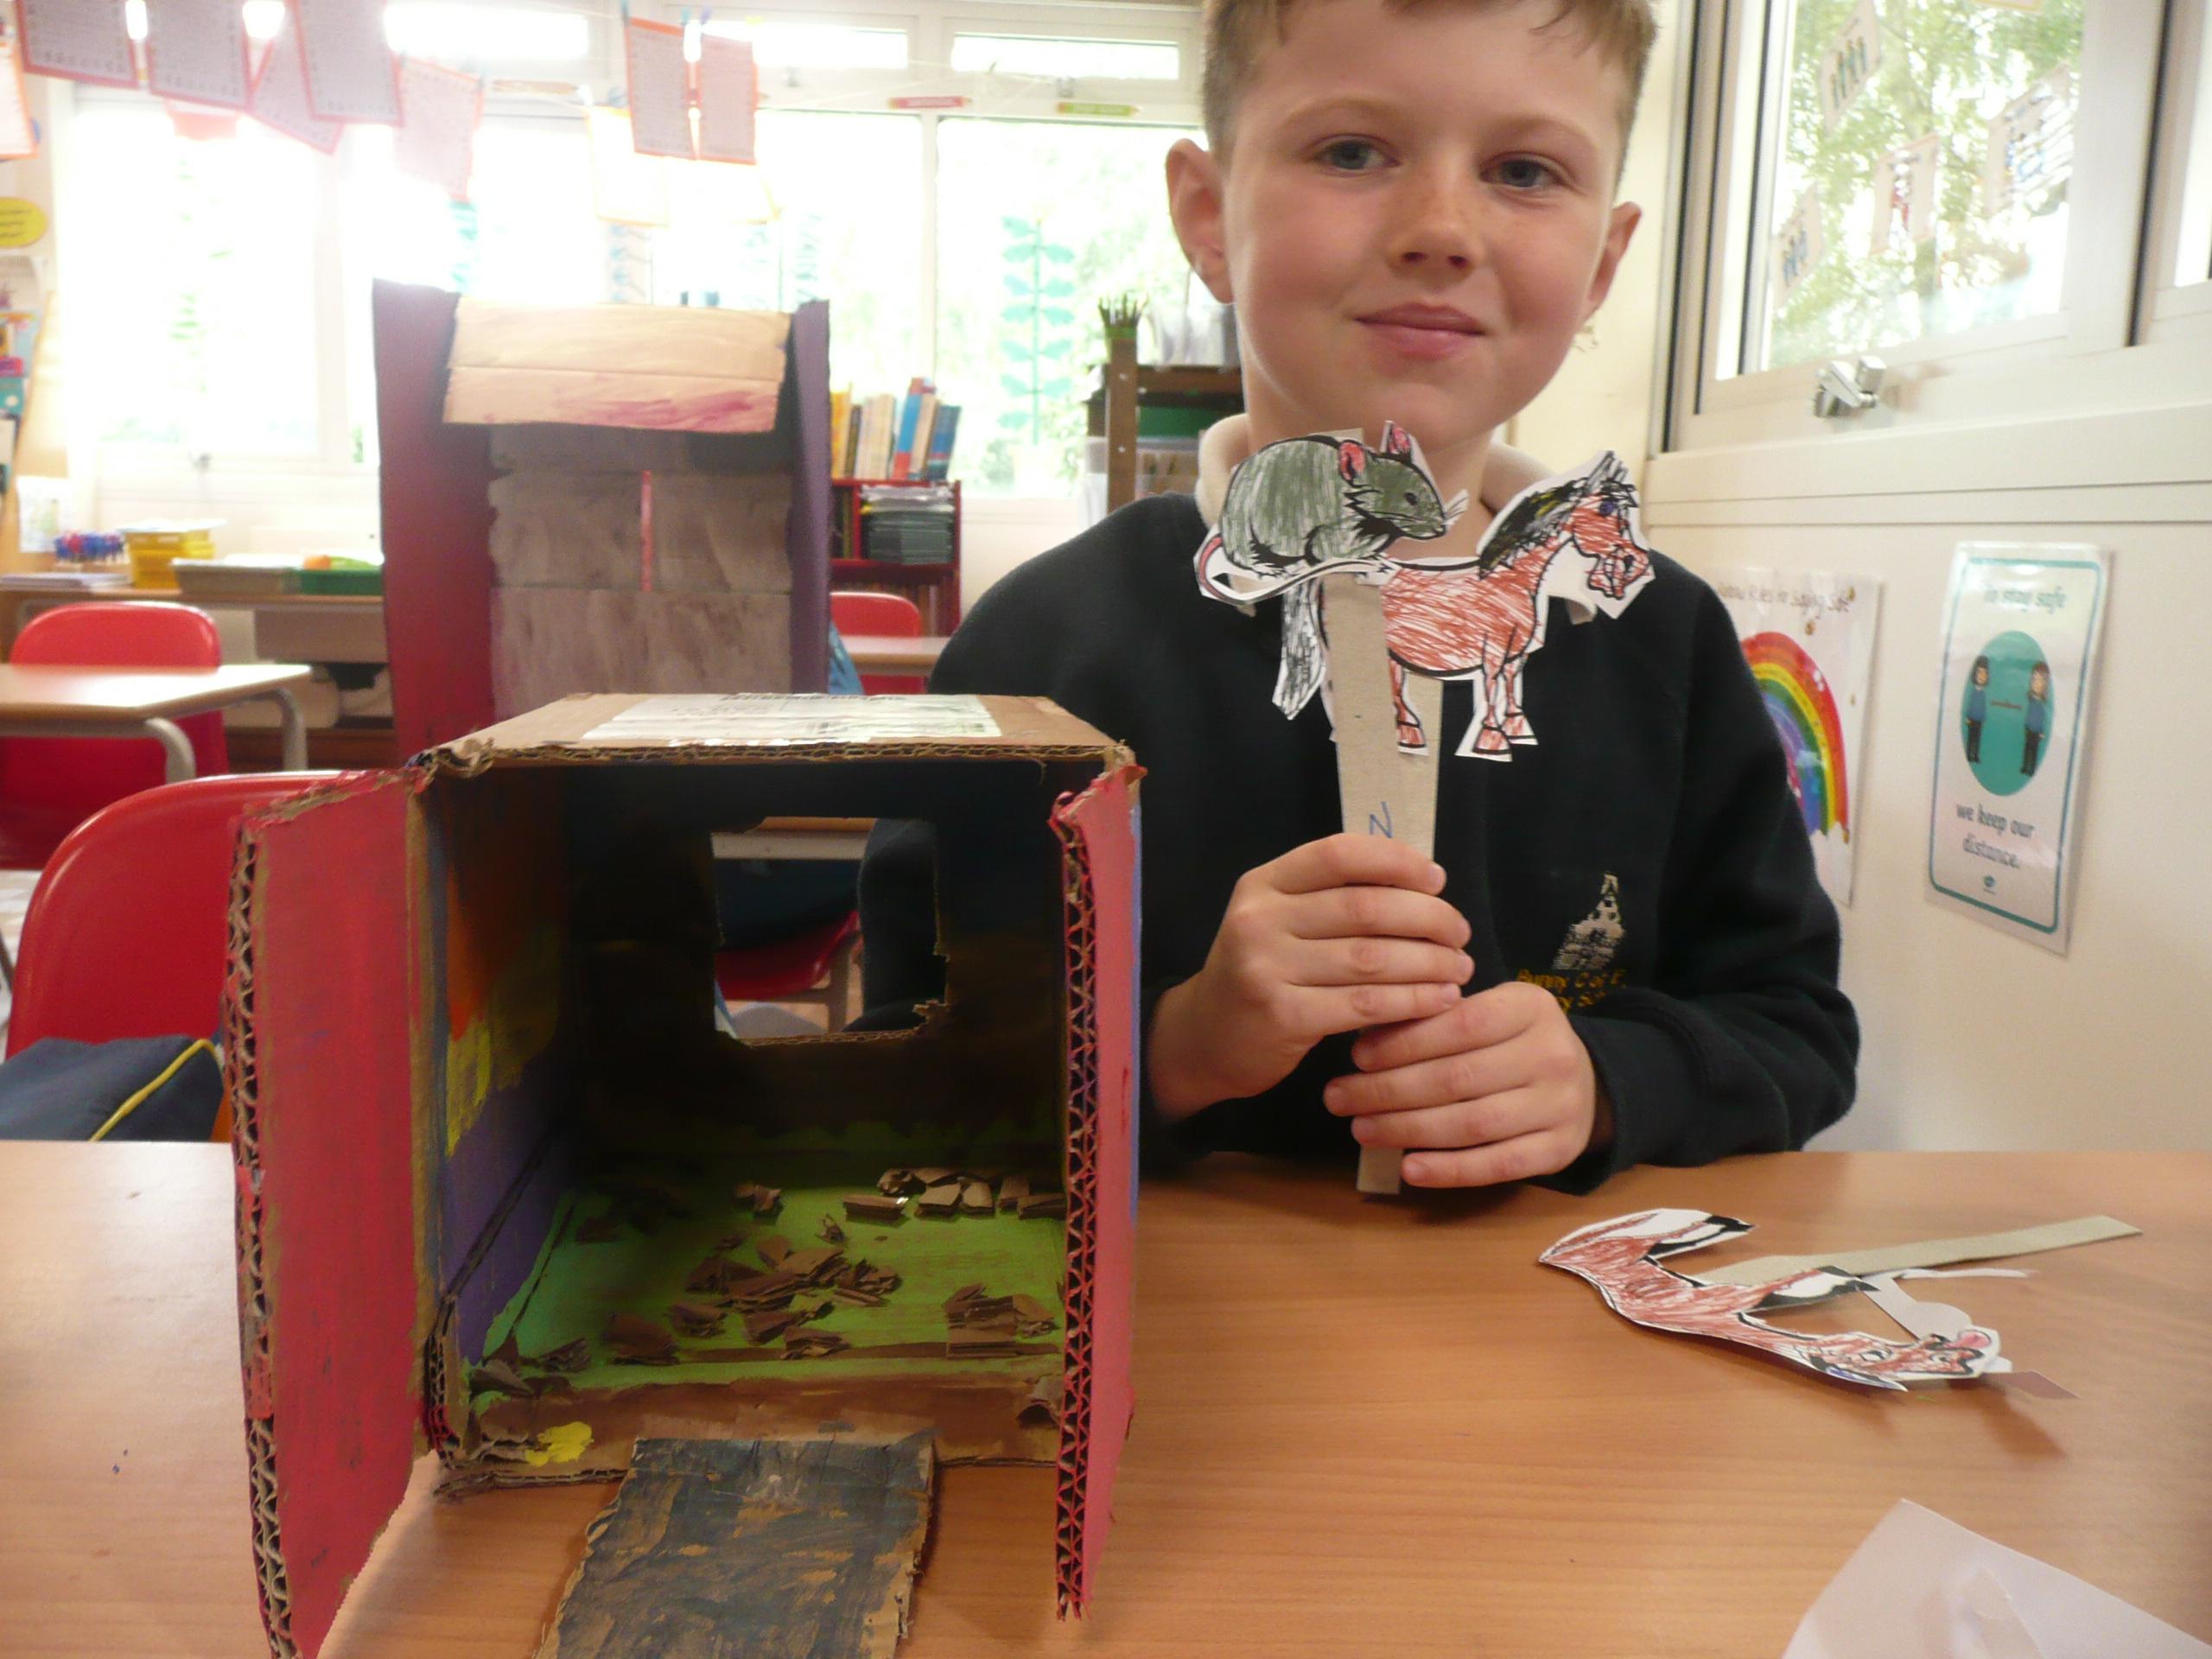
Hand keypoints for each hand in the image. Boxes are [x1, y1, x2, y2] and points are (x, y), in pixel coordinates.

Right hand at [1148, 834, 1471, 1117]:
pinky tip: (1439, 1000)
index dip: (1396, 861)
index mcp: (1263, 883)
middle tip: (1460, 933)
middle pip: (1365, 907)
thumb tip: (1423, 880)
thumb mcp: (1280, 920)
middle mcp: (1259, 919)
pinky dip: (1412, 1001)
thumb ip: (1332, 897)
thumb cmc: (1264, 972)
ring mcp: (1266, 968)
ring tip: (1459, 968)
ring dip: (1430, 963)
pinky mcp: (1281, 1017)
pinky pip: (1365, 1005)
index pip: (1339, 854)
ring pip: (1372, 959)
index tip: (1437, 880)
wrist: (1205, 1039)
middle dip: (1428, 918)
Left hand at [1324, 981, 1608, 1186]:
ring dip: (1408, 1130)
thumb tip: (1365, 1042)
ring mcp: (1560, 1106)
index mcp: (1531, 1008)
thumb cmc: (1513, 1041)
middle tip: (1339, 1098)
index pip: (1460, 1024)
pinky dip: (1450, 1170)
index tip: (1357, 1056)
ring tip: (1361, 1130)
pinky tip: (1408, 1168)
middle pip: (1458, 1078)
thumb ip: (1439, 1020)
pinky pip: (1498, 1165)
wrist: (1586, 1081)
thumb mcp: (1489, 1011)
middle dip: (1389, 1090)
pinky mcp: (1559, 1151)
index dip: (1404, 1042)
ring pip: (1473, 1123)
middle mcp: (1552, 1055)